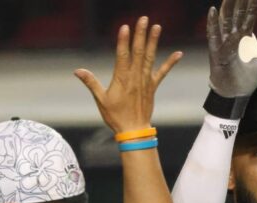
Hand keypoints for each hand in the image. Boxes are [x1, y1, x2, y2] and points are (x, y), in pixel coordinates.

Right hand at [75, 17, 182, 133]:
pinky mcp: (152, 86)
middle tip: (144, 19)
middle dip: (141, 34)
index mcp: (122, 79)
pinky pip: (163, 72)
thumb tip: (77, 71)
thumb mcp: (100, 100)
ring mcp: (146, 81)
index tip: (126, 27)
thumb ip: (90, 83)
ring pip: (149, 57)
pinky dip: (170, 63)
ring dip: (153, 42)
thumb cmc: (116, 116)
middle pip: (138, 52)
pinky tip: (178, 53)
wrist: (134, 130)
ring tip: (157, 27)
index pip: (122, 55)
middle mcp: (135, 77)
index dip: (124, 41)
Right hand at [208, 0, 256, 96]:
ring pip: (225, 21)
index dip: (252, 3)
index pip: (249, 15)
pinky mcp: (216, 52)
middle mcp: (233, 36)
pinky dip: (213, 23)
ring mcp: (223, 43)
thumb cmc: (246, 76)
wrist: (235, 93)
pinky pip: (214, 36)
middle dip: (239, 1)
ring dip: (228, 8)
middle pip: (237, 14)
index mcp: (245, 36)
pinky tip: (213, 10)